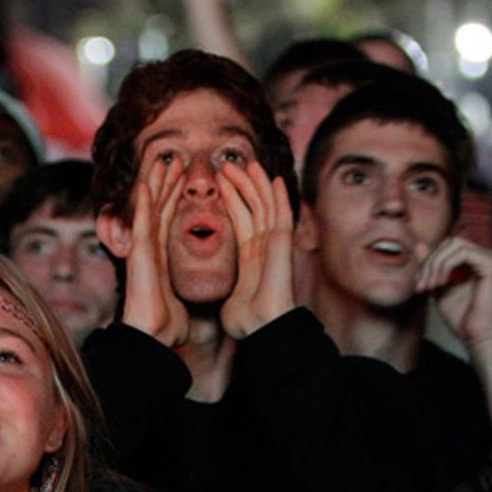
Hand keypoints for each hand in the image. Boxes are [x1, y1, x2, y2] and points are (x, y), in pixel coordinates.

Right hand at [120, 155, 189, 346]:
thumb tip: (198, 294)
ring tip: (165, 161)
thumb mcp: (183, 300)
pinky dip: (144, 201)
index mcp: (160, 259)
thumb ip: (186, 289)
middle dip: (166, 184)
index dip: (174, 199)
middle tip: (175, 161)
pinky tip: (147, 182)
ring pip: (151, 209)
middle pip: (158, 209)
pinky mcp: (140, 254)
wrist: (153, 337)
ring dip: (158, 184)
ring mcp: (142, 250)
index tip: (182, 180)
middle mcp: (149, 250)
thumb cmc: (166, 327)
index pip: (167, 221)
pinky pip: (143, 222)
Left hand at [217, 158, 294, 338]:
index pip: (241, 219)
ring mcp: (275, 245)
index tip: (220, 182)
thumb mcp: (227, 294)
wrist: (262, 328)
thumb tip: (209, 286)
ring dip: (255, 183)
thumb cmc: (246, 320)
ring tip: (244, 162)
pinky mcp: (282, 246)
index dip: (232, 199)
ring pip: (266, 205)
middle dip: (241, 184)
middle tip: (228, 164)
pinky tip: (275, 179)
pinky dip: (279, 197)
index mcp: (251, 256)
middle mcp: (264, 247)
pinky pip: (282, 215)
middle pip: (253, 207)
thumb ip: (223, 282)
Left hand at [418, 236, 491, 348]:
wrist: (477, 337)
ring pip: (455, 245)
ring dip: (435, 265)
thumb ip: (431, 266)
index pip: (448, 246)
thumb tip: (419, 245)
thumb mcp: (439, 287)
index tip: (418, 284)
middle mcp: (489, 256)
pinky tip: (440, 284)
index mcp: (478, 260)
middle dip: (430, 262)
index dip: (429, 261)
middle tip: (422, 285)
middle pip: (450, 242)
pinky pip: (463, 253)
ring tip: (429, 287)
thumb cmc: (461, 317)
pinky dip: (445, 266)